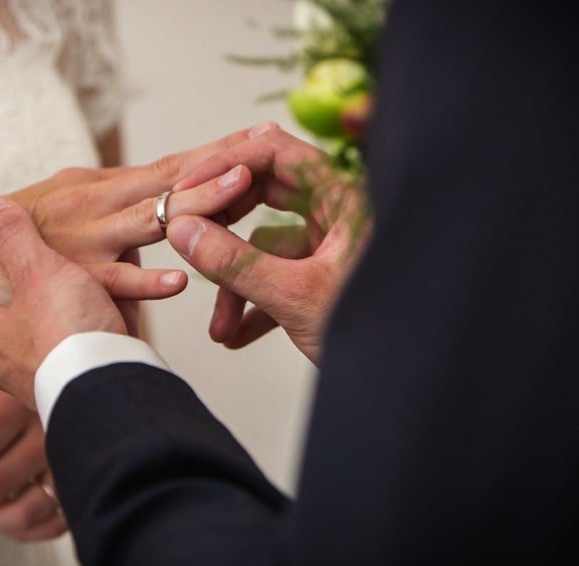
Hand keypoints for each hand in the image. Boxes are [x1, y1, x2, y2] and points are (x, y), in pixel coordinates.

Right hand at [0, 125, 262, 325]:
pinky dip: (146, 280)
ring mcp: (86, 238)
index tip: (258, 137)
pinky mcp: (68, 277)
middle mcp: (97, 203)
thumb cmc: (16, 235)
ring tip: (239, 186)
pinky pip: (113, 281)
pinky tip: (179, 279)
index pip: (169, 165)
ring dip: (196, 201)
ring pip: (151, 217)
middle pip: (170, 178)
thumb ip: (111, 209)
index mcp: (101, 186)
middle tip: (268, 143)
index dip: (214, 151)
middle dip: (220, 160)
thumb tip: (154, 211)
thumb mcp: (69, 206)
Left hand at [0, 198, 127, 407]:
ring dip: (49, 325)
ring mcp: (36, 381)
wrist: (111, 391)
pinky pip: (68, 360)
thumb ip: (13, 238)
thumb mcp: (37, 270)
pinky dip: (80, 340)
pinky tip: (103, 322)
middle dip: (7, 309)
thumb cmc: (65, 333)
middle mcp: (1, 366)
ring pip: (34, 347)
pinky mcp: (71, 388)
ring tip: (74, 297)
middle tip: (23, 284)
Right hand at [167, 123, 367, 363]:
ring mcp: (331, 248)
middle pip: (265, 197)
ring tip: (219, 327)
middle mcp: (337, 215)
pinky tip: (237, 335)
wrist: (411, 380)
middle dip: (224, 229)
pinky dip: (255, 306)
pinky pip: (279, 280)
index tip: (189, 191)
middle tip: (190, 241)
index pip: (276, 153)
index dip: (226, 166)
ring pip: (266, 248)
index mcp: (343, 199)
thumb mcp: (297, 296)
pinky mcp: (326, 280)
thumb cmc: (386, 337)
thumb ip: (235, 262)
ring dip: (236, 286)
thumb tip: (185, 230)